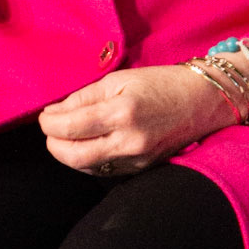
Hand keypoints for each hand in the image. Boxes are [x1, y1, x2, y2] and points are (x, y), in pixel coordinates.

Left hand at [38, 65, 235, 175]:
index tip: (44, 116)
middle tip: (50, 130)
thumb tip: (55, 112)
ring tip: (66, 136)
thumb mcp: (119, 79)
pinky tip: (87, 145)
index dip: (49, 123)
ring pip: (86, 167)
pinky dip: (88, 159)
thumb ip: (84, 97)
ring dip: (68, 153)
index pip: (70, 127)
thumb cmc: (161, 83)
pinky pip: (104, 170)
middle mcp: (129, 140)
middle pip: (72, 155)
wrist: (203, 101)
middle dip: (53, 144)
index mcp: (122, 112)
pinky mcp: (142, 169)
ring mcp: (137, 159)